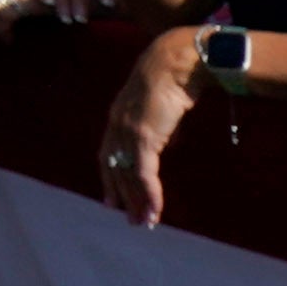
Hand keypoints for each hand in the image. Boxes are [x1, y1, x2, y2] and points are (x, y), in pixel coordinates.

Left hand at [100, 26, 199, 225]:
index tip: (113, 201)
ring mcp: (127, 131)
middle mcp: (116, 126)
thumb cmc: (174, 81)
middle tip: (132, 219)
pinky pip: (143, 173)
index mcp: (118, 118)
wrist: (177, 64)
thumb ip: (157, 127)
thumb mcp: (161, 108)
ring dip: (138, 202)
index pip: (109, 155)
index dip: (111, 179)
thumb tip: (165, 141)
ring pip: (128, 176)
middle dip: (123, 197)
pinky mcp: (143, 136)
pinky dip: (149, 194)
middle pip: (115, 169)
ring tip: (145, 221)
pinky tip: (155, 209)